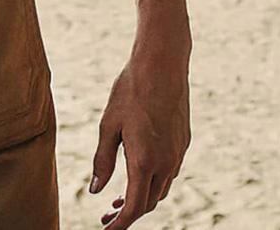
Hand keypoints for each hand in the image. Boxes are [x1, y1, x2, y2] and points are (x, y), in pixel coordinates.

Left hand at [90, 29, 191, 228]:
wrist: (162, 66)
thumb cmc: (130, 91)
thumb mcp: (109, 125)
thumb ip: (103, 160)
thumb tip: (96, 191)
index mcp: (144, 161)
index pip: (134, 207)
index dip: (120, 224)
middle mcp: (166, 163)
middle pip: (148, 202)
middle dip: (128, 214)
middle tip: (106, 215)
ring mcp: (178, 154)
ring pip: (161, 188)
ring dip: (141, 198)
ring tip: (118, 198)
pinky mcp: (184, 142)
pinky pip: (169, 171)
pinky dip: (153, 181)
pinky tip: (138, 172)